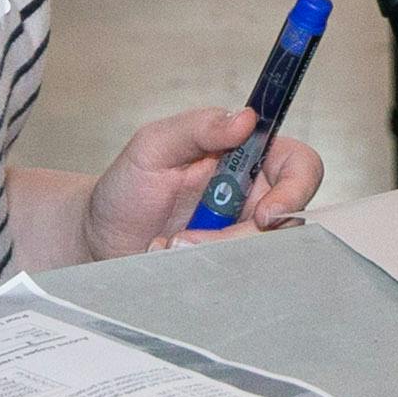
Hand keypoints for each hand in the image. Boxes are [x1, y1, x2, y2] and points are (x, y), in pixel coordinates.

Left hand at [76, 105, 319, 259]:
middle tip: (193, 240)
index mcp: (246, 157)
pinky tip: (171, 261)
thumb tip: (244, 118)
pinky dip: (204, 273)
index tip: (266, 213)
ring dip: (215, 254)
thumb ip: (198, 126)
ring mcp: (240, 235)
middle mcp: (252, 197)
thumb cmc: (126, 187)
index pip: (299, 165)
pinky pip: (238, 278)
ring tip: (170, 246)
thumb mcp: (153, 145)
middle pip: (286, 220)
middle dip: (241, 237)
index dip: (296, 189)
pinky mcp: (226, 268)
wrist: (98, 238)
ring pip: (263, 254)